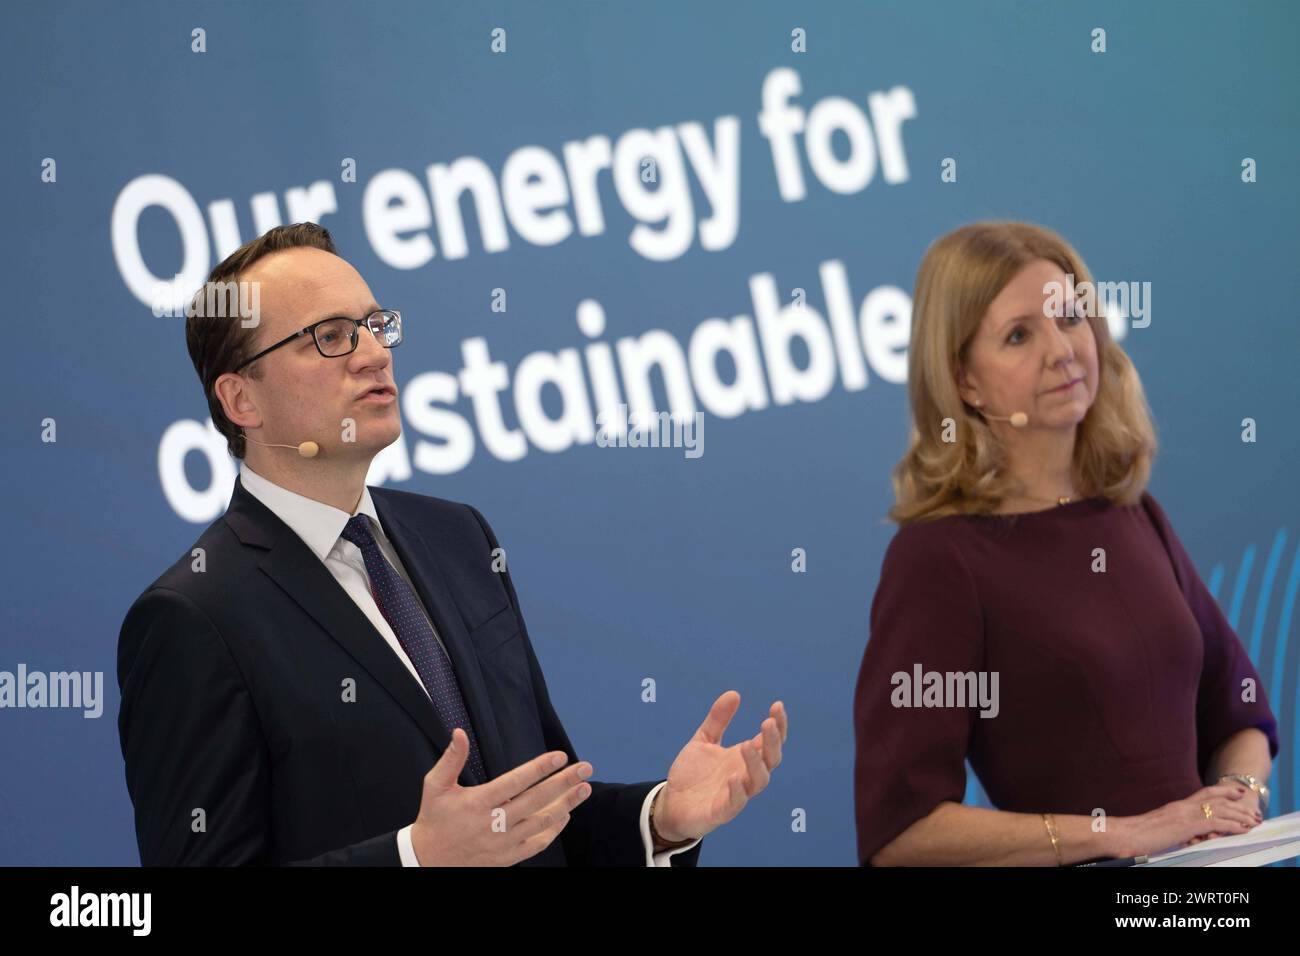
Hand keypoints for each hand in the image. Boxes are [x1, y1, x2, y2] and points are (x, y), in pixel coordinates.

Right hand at [409, 728, 593, 865]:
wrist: (429, 860)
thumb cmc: (434, 817)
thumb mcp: (435, 785)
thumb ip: (451, 758)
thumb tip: (459, 732)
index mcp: (478, 803)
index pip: (515, 782)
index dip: (539, 768)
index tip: (560, 756)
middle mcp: (494, 823)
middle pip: (536, 801)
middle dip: (564, 783)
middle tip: (585, 769)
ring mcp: (503, 842)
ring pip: (542, 822)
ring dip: (566, 805)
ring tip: (584, 789)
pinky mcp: (508, 857)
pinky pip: (538, 843)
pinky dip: (554, 829)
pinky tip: (565, 814)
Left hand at [653, 692, 786, 843]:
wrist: (672, 804)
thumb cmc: (693, 774)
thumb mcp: (704, 740)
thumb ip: (718, 720)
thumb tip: (734, 693)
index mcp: (744, 758)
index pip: (769, 741)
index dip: (778, 725)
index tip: (777, 705)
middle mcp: (746, 774)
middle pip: (771, 759)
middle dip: (773, 741)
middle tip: (768, 722)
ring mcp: (736, 794)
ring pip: (759, 781)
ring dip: (756, 763)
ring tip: (747, 745)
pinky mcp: (721, 811)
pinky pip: (735, 803)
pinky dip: (738, 792)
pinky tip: (734, 777)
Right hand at [1112, 784, 1260, 857]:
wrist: (1126, 835)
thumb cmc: (1136, 835)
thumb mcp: (1159, 829)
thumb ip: (1173, 828)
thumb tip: (1182, 835)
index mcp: (1176, 807)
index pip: (1203, 794)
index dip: (1222, 792)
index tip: (1236, 792)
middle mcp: (1183, 806)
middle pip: (1216, 799)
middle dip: (1237, 803)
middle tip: (1251, 808)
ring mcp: (1185, 814)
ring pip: (1220, 810)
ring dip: (1240, 815)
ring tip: (1253, 821)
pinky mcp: (1187, 826)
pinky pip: (1216, 823)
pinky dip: (1233, 825)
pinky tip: (1242, 829)